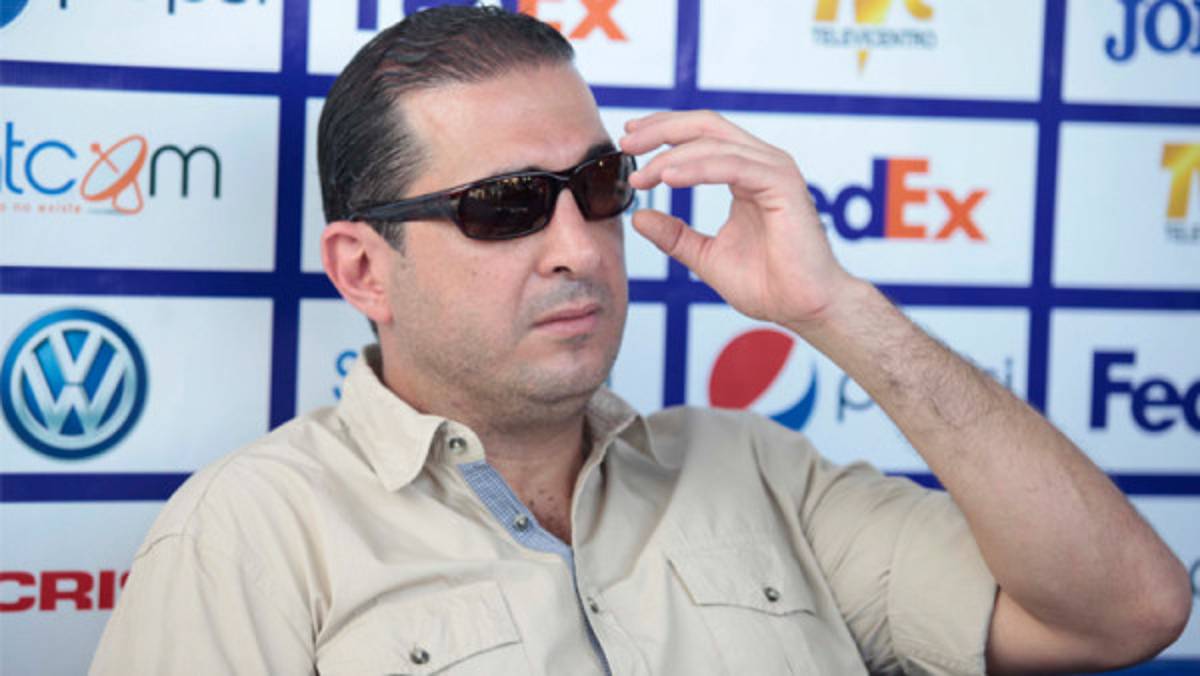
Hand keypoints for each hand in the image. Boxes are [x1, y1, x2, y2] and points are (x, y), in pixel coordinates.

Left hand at [620, 110, 856, 328]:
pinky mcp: (782, 184)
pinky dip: (697, 168)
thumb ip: (674, 235)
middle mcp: (761, 163)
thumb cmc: (769, 284)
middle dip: (661, 129)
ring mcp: (774, 170)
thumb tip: (639, 217)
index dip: (663, 133)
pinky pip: (732, 165)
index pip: (700, 137)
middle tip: (626, 143)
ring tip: (643, 175)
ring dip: (672, 155)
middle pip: (705, 126)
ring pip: (714, 143)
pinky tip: (669, 178)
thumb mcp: (706, 256)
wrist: (804, 308)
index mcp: (745, 174)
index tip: (629, 143)